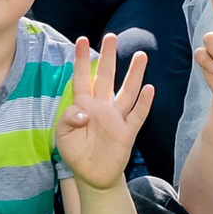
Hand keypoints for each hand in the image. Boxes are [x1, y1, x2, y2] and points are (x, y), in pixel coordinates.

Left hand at [53, 33, 153, 188]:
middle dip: (108, 57)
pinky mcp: (127, 132)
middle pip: (106, 77)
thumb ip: (68, 119)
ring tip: (140, 55)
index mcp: (83, 105)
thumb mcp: (63, 136)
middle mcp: (102, 107)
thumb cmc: (76, 153)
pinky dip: (144, 103)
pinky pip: (137, 115)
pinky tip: (149, 89)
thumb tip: (84, 112)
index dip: (80, 60)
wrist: (92, 176)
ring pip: (126, 92)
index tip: (81, 40)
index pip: (82, 78)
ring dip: (134, 74)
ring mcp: (116, 118)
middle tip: (111, 37)